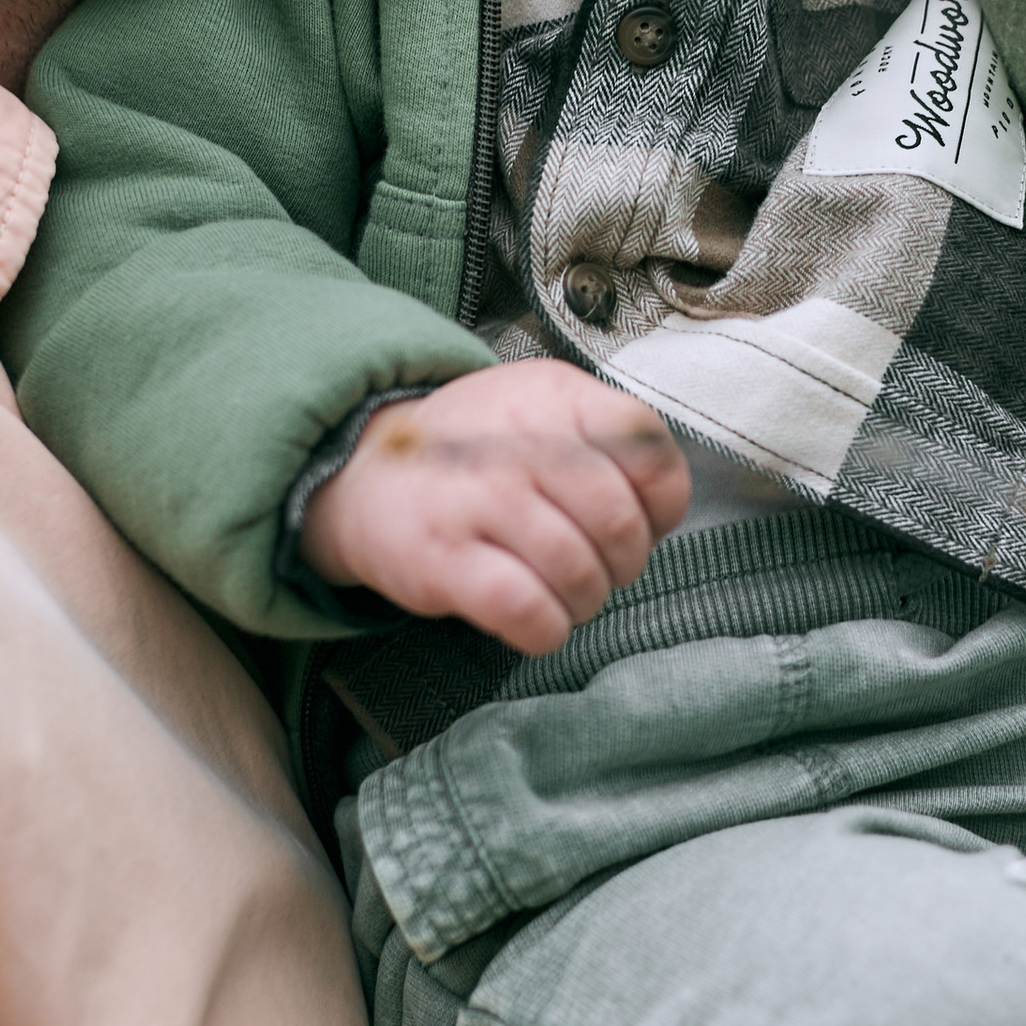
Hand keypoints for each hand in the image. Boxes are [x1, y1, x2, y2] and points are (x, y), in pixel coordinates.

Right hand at [303, 357, 691, 653]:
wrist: (362, 476)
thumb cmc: (471, 455)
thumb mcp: (542, 412)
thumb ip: (609, 443)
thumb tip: (663, 508)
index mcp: (553, 396)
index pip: (649, 451)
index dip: (661, 506)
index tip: (640, 523)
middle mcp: (516, 441)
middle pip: (619, 523)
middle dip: (622, 565)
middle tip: (597, 569)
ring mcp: (475, 497)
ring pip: (578, 573)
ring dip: (582, 601)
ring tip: (561, 594)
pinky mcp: (441, 558)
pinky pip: (527, 611)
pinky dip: (545, 629)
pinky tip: (532, 619)